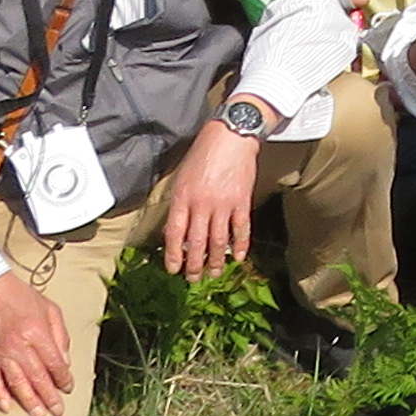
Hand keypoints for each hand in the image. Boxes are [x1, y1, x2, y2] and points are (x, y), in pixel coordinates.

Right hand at [0, 270, 77, 415]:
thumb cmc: (22, 297)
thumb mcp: (50, 309)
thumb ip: (60, 335)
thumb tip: (65, 362)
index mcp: (38, 333)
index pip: (55, 363)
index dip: (63, 379)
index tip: (68, 388)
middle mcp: (20, 346)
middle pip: (38, 378)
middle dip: (50, 397)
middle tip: (58, 412)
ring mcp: (1, 353)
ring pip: (17, 383)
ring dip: (29, 401)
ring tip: (39, 415)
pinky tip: (7, 408)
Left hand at [162, 119, 258, 277]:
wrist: (231, 137)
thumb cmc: (203, 153)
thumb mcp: (182, 176)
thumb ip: (179, 203)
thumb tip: (177, 229)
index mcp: (183, 197)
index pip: (175, 233)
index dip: (173, 255)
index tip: (172, 269)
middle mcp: (202, 204)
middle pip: (197, 242)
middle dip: (194, 265)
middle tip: (193, 279)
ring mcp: (224, 204)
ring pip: (219, 241)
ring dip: (216, 261)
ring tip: (214, 273)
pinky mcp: (242, 202)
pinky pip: (241, 229)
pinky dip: (241, 245)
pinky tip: (239, 257)